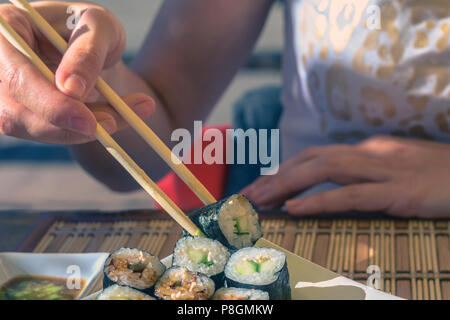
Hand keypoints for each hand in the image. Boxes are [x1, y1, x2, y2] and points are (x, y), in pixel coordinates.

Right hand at [0, 1, 154, 143]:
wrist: (94, 45)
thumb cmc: (93, 27)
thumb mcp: (101, 27)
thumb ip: (87, 53)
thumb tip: (71, 89)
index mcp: (6, 30)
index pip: (17, 76)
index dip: (50, 104)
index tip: (88, 122)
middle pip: (15, 111)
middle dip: (65, 126)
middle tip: (110, 126)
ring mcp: (6, 93)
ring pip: (33, 129)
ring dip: (80, 131)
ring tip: (124, 116)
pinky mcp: (23, 114)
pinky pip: (50, 134)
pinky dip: (83, 132)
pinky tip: (115, 119)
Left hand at [242, 135, 449, 217]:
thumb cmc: (438, 176)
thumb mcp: (396, 169)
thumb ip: (365, 174)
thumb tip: (333, 185)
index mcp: (368, 150)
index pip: (316, 156)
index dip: (285, 169)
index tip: (261, 186)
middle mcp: (370, 154)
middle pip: (312, 160)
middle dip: (276, 177)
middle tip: (247, 195)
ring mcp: (384, 171)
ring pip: (324, 171)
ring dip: (286, 185)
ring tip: (259, 200)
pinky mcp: (398, 193)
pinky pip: (352, 195)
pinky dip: (320, 201)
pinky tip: (295, 209)